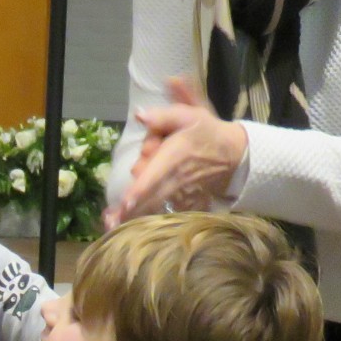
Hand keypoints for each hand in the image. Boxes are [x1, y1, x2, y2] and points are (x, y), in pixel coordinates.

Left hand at [106, 74, 247, 228]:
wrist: (231, 154)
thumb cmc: (205, 132)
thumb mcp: (189, 115)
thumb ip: (163, 116)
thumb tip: (139, 115)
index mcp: (174, 155)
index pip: (155, 174)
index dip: (141, 189)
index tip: (126, 204)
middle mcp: (174, 177)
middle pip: (149, 197)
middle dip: (130, 210)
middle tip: (110, 219)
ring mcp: (179, 192)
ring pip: (153, 206)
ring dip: (133, 217)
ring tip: (111, 226)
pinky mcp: (181, 201)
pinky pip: (161, 211)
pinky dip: (144, 218)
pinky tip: (121, 224)